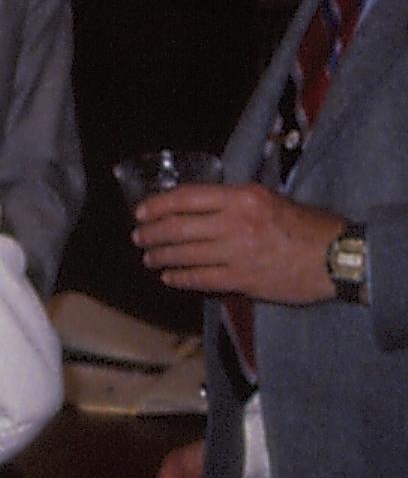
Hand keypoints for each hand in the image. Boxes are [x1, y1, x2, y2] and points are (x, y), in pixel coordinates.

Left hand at [133, 184, 340, 303]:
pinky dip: (180, 278)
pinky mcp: (242, 279)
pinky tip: (169, 278)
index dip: (157, 205)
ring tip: (149, 258)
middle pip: (178, 227)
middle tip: (139, 238)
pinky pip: (200, 279)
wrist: (338, 258)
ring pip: (184, 254)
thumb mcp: (271, 199)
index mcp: (243, 197)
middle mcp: (235, 223)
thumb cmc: (308, 226)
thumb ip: (235, 202)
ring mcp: (237, 253)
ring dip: (160, 257)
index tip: (141, 212)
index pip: (186, 197)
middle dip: (152, 234)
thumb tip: (198, 208)